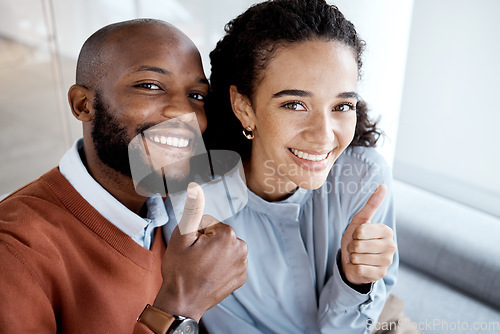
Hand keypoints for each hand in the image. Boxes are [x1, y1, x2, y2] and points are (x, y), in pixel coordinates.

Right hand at [154, 182, 247, 321]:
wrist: (182, 302)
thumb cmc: (179, 270)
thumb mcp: (181, 236)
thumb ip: (193, 211)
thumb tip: (196, 189)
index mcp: (228, 235)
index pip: (211, 224)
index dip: (198, 234)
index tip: (192, 249)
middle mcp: (241, 248)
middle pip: (220, 236)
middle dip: (208, 243)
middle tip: (195, 259)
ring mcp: (242, 265)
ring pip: (226, 249)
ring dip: (215, 254)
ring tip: (201, 268)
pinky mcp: (241, 278)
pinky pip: (231, 263)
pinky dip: (221, 267)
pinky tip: (209, 275)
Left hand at [340, 185, 395, 285]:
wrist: (353, 262)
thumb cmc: (356, 239)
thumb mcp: (360, 221)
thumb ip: (372, 205)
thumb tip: (383, 185)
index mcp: (387, 231)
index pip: (361, 231)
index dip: (354, 234)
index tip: (358, 236)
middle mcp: (391, 246)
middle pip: (359, 244)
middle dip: (352, 246)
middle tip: (356, 248)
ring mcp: (387, 262)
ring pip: (358, 257)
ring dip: (353, 257)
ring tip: (358, 257)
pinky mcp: (381, 275)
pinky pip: (359, 269)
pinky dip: (354, 267)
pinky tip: (360, 266)